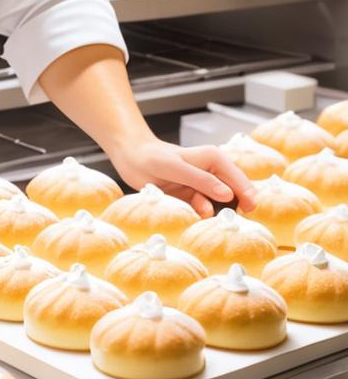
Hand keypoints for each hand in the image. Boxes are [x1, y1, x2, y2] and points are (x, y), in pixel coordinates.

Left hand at [107, 136, 257, 217]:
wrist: (130, 157)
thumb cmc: (152, 157)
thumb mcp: (176, 168)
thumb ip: (201, 181)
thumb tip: (228, 195)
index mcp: (215, 159)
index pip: (240, 181)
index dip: (248, 196)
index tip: (248, 212)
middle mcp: (213, 172)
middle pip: (235, 194)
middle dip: (234, 208)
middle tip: (229, 222)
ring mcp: (203, 186)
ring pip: (219, 205)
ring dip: (216, 214)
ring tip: (208, 220)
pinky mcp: (192, 196)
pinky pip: (203, 210)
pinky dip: (201, 216)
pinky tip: (194, 217)